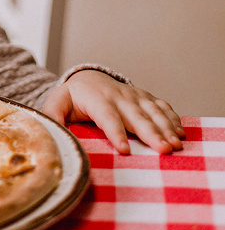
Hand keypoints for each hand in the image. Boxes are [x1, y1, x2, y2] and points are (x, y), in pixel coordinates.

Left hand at [42, 69, 184, 153]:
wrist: (88, 78)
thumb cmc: (72, 98)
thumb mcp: (57, 104)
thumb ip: (52, 117)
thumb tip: (48, 132)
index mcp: (96, 100)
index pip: (107, 117)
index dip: (116, 133)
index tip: (125, 151)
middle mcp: (118, 97)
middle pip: (136, 116)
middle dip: (151, 133)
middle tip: (164, 150)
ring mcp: (134, 96)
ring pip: (152, 111)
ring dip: (166, 128)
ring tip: (176, 145)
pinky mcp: (144, 98)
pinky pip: (161, 106)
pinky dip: (173, 118)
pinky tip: (181, 133)